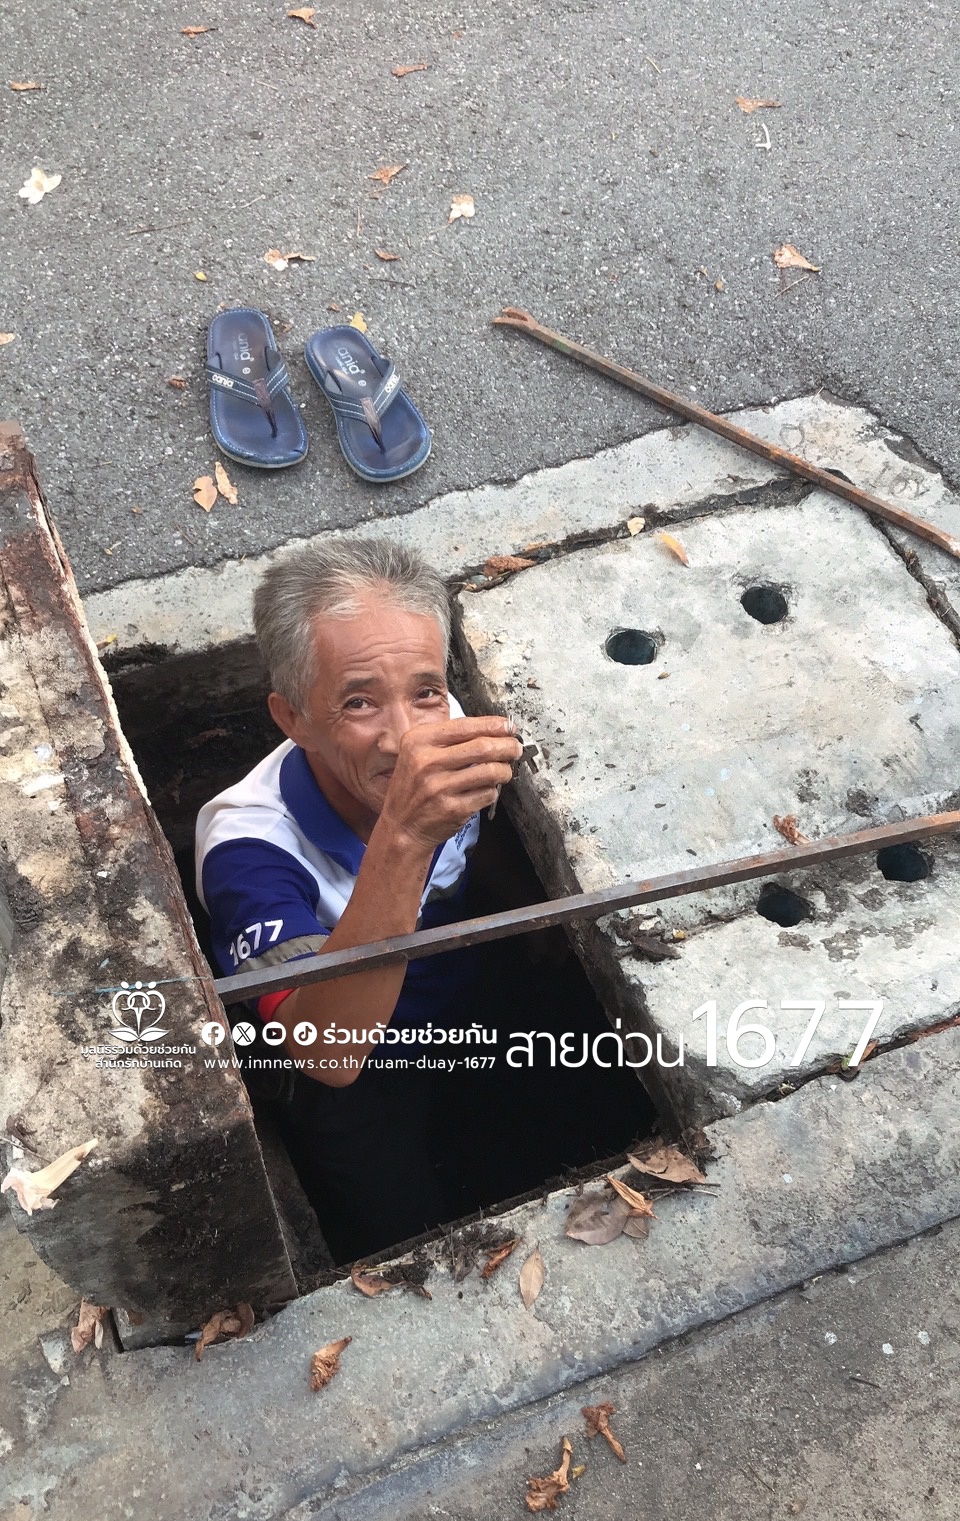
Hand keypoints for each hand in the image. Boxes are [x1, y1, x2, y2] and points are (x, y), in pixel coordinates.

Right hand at [378, 715, 522, 850]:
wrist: (401, 826)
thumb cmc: (414, 787)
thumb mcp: (418, 754)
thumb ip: (449, 740)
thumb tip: (492, 730)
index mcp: (418, 741)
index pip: (465, 726)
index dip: (493, 725)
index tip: (508, 727)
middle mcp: (427, 762)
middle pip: (482, 747)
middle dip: (507, 746)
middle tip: (514, 748)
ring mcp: (440, 787)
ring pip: (490, 772)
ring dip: (504, 770)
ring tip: (503, 771)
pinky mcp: (452, 808)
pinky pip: (486, 794)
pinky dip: (492, 792)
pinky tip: (486, 790)